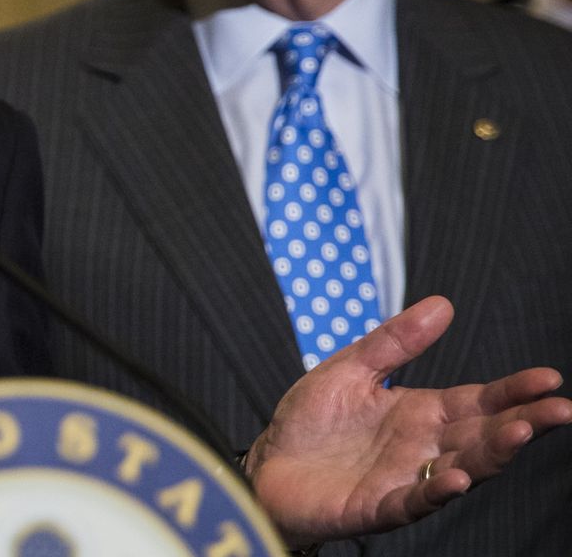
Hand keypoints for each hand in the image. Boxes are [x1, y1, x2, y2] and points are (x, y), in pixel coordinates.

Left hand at [245, 295, 571, 545]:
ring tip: (518, 432)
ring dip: (492, 453)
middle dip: (522, 422)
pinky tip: (458, 477)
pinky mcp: (379, 506)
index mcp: (421, 412)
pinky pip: (416, 501)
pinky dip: (439, 491)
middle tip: (559, 410)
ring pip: (463, 467)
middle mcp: (424, 447)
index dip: (513, 390)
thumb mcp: (350, 369)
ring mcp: (406, 478)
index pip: (478, 400)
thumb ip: (394, 342)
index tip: (549, 378)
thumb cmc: (311, 421)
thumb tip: (442, 304)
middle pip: (484, 435)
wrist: (267, 464)